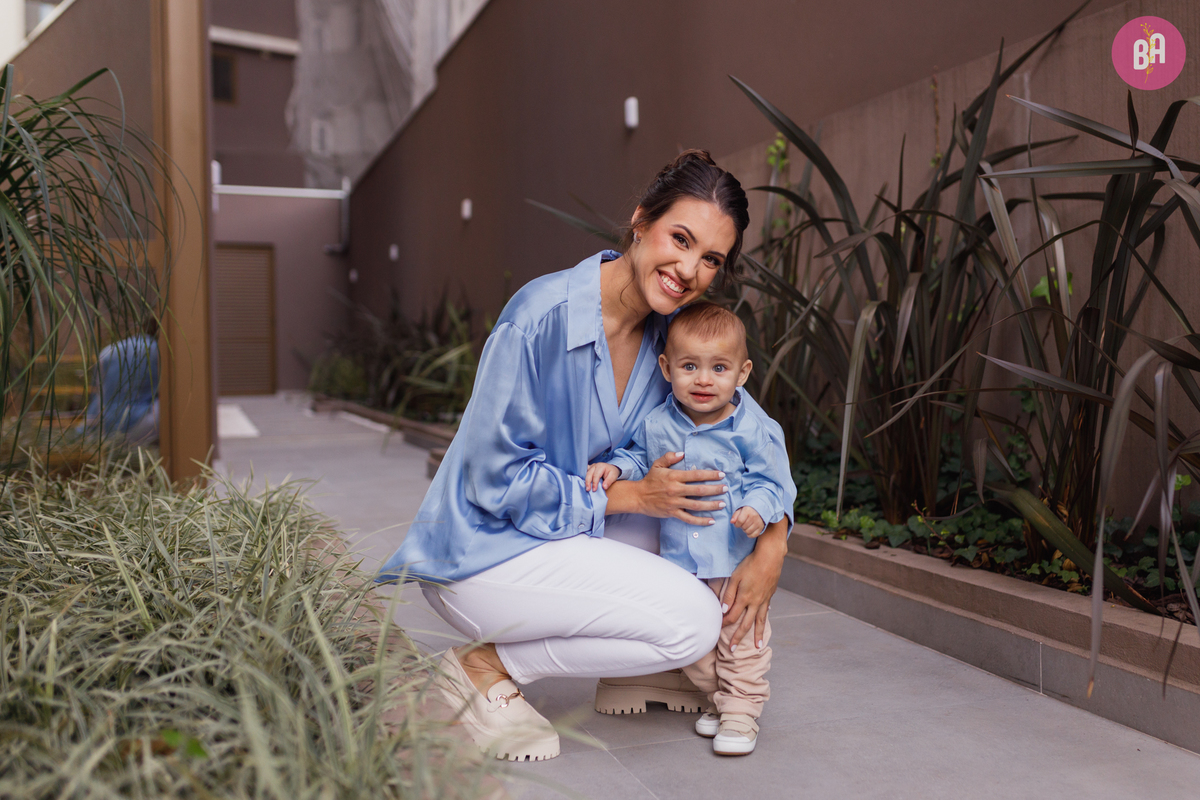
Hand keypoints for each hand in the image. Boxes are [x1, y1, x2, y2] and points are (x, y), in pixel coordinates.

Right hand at [585, 462, 620, 491]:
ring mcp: (591, 467)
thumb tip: (604, 487)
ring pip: (586, 473)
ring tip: (586, 488)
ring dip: (586, 481)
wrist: (611, 469)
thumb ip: (609, 481)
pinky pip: (585, 472)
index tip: (594, 490)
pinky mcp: (589, 469)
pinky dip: (583, 477)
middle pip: (589, 474)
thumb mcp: (614, 476)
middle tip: (588, 490)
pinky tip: (583, 482)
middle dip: (588, 482)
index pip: (596, 475)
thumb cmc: (612, 472)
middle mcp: (595, 465)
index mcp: (601, 466)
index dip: (594, 483)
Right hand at [607, 451, 726, 524]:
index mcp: (674, 477)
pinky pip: (689, 518)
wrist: (638, 496)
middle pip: (700, 491)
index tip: (721, 475)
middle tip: (725, 489)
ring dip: (711, 505)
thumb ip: (670, 457)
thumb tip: (682, 453)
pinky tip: (711, 520)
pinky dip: (701, 521)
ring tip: (722, 504)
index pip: (696, 475)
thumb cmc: (650, 480)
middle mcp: (676, 490)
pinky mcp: (672, 513)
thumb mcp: (657, 465)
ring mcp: (675, 503)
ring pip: (697, 505)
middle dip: (715, 490)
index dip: (710, 475)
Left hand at [721, 518, 786, 650]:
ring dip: (758, 635)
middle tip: (733, 650)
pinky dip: (764, 620)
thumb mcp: (735, 577)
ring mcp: (764, 600)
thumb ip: (728, 595)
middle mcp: (755, 603)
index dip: (724, 623)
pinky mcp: (769, 596)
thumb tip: (723, 611)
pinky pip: (766, 612)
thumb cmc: (750, 564)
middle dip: (738, 637)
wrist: (770, 557)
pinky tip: (762, 624)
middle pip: (745, 624)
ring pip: (759, 622)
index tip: (718, 628)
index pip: (732, 616)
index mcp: (744, 598)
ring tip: (758, 647)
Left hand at [731, 507, 764, 536]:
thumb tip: (732, 522)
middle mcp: (754, 516)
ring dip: (745, 530)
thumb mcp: (740, 509)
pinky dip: (750, 534)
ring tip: (746, 526)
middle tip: (743, 523)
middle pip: (744, 527)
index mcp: (748, 511)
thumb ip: (735, 515)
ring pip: (748, 531)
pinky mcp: (761, 527)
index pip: (739, 521)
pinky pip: (754, 535)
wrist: (760, 508)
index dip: (736, 524)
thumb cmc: (749, 509)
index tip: (737, 523)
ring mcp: (758, 522)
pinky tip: (749, 530)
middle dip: (741, 526)